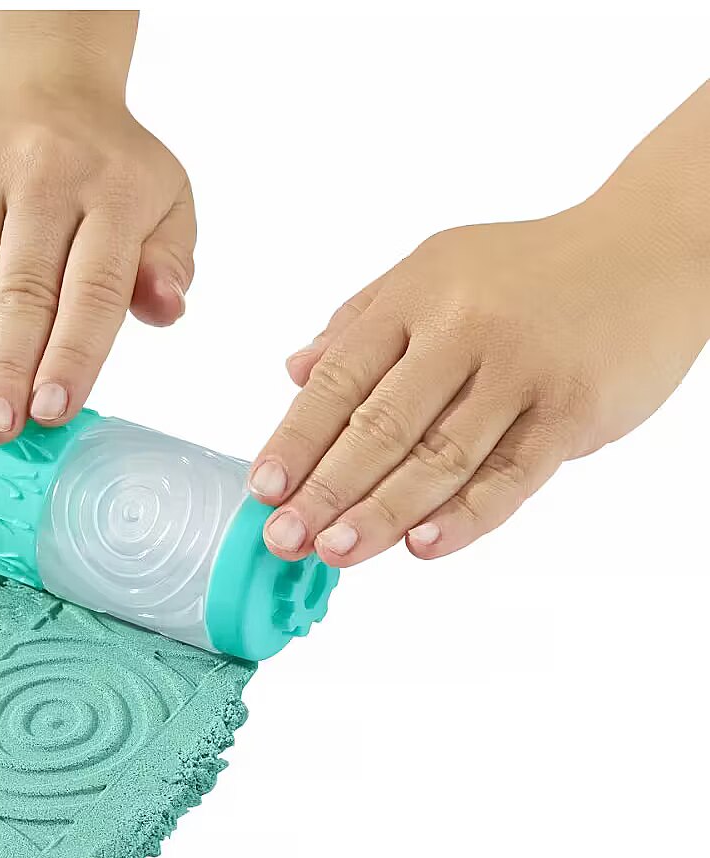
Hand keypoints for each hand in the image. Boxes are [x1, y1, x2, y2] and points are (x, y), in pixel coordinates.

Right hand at [0, 86, 193, 442]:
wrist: (38, 81)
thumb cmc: (108, 167)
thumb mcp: (166, 201)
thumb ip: (170, 261)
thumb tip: (165, 308)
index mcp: (115, 192)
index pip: (94, 288)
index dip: (72, 354)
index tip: (52, 411)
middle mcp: (46, 176)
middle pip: (23, 291)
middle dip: (6, 369)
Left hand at [249, 195, 707, 564]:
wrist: (651, 248)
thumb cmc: (529, 269)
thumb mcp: (433, 270)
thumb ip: (361, 323)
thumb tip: (295, 373)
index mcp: (418, 295)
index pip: (340, 378)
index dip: (296, 438)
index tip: (265, 488)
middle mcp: (464, 329)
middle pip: (381, 426)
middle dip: (325, 489)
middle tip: (285, 538)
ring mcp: (522, 371)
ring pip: (441, 457)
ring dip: (382, 512)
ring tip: (336, 551)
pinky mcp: (574, 409)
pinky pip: (513, 475)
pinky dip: (466, 516)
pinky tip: (423, 545)